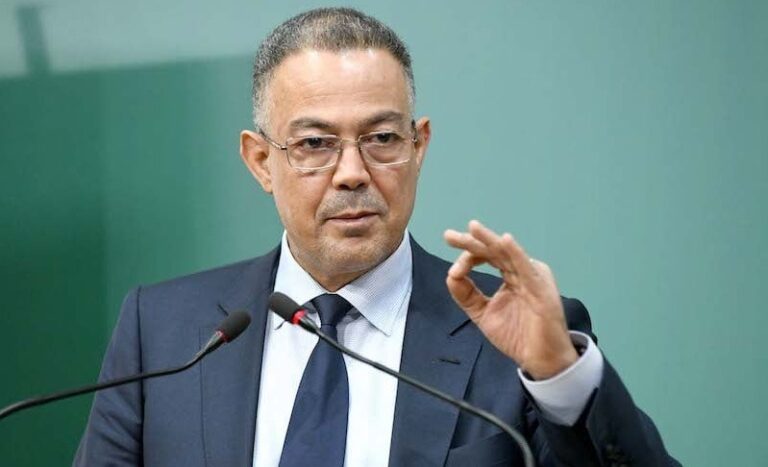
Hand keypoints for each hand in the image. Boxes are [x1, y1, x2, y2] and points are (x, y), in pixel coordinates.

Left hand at [444, 220, 577, 379]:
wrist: (540, 360)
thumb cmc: (517, 336)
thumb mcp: (483, 314)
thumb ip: (466, 295)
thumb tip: (451, 275)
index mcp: (511, 275)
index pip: (487, 257)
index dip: (467, 259)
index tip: (454, 274)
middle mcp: (522, 272)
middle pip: (494, 251)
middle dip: (471, 242)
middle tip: (449, 235)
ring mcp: (533, 278)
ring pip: (508, 254)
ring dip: (489, 240)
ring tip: (472, 228)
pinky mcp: (541, 288)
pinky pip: (526, 268)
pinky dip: (516, 253)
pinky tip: (505, 240)